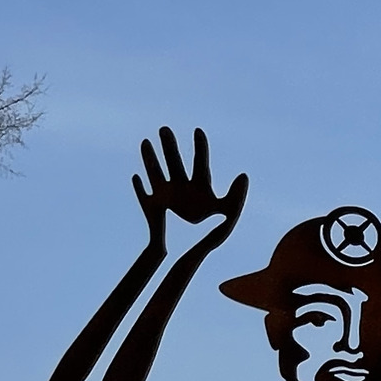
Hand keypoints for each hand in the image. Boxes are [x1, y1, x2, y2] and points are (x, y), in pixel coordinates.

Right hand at [133, 127, 247, 243]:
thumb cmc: (212, 233)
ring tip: (146, 141)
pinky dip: (140, 186)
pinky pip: (144, 194)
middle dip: (170, 146)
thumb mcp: (229, 213)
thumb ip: (236, 195)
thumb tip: (243, 175)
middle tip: (165, 129)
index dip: (200, 147)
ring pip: (156, 173)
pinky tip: (136, 176)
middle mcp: (182, 189)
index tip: (198, 131)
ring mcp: (166, 197)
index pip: (200, 163)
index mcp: (200, 188)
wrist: (190, 251)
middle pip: (175, 162)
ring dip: (150, 158)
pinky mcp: (153, 208)